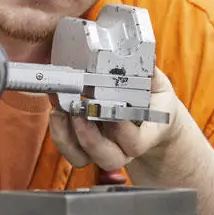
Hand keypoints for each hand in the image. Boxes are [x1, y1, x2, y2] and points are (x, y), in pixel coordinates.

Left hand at [48, 67, 181, 172]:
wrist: (149, 120)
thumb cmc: (152, 101)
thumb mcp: (157, 86)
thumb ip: (150, 74)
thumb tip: (140, 56)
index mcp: (146, 135)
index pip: (136, 143)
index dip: (122, 130)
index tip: (111, 109)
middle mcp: (124, 149)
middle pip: (108, 158)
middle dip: (90, 136)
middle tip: (79, 109)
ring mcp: (103, 151)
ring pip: (83, 158)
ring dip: (68, 136)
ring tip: (61, 110)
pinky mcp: (84, 148)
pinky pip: (69, 150)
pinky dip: (59, 132)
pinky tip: (57, 109)